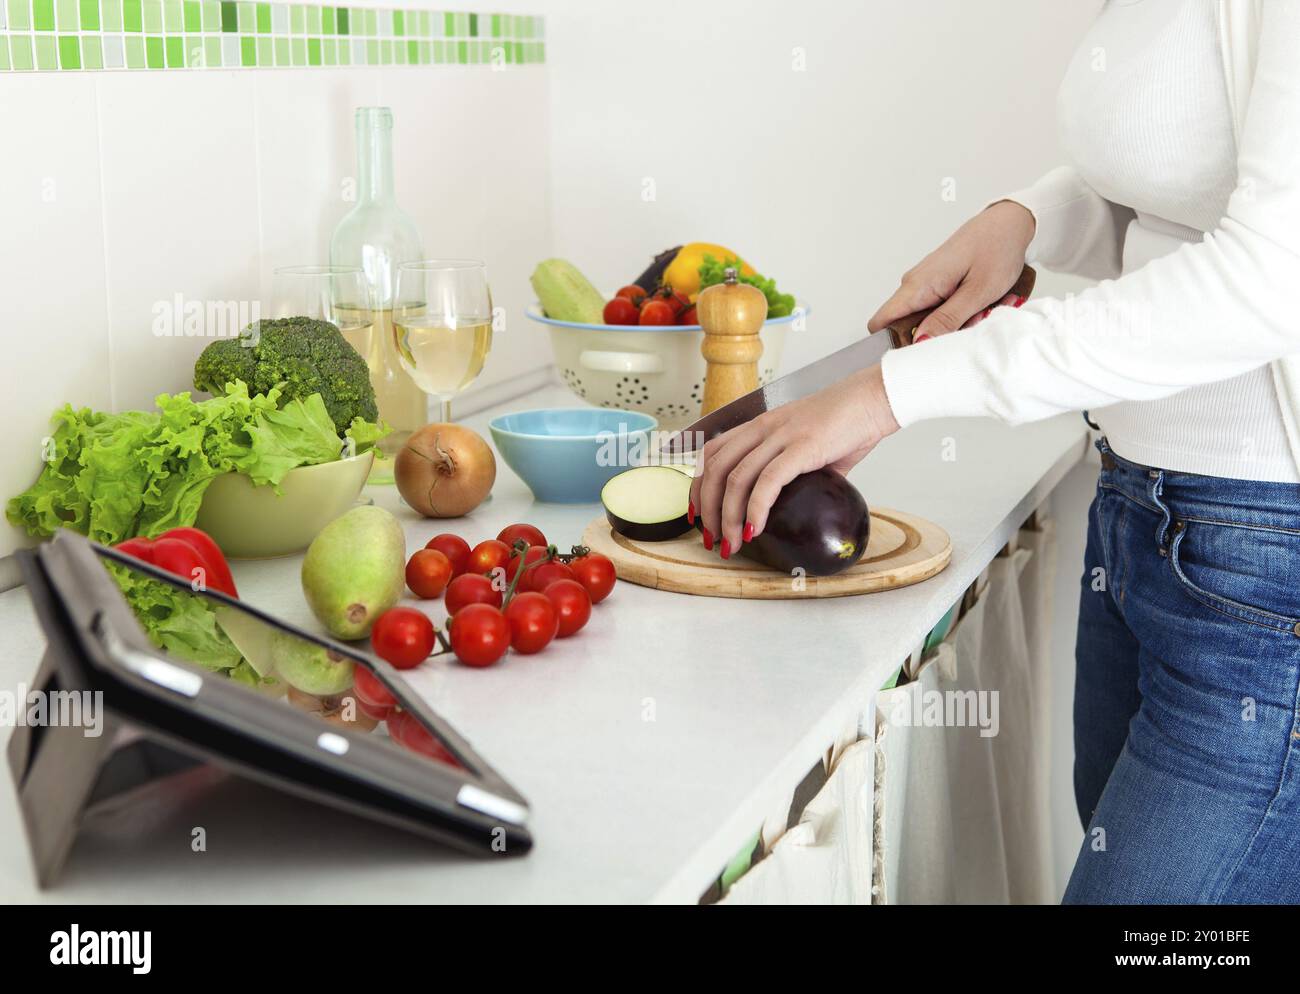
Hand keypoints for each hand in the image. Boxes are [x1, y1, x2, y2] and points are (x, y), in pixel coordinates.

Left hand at [689, 364, 899, 557]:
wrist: (876, 399)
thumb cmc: (848, 422)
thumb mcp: (811, 445)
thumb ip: (799, 472)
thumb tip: (802, 502)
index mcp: (760, 425)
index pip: (712, 453)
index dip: (697, 484)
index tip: (698, 514)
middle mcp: (763, 428)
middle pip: (715, 469)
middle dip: (707, 509)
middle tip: (712, 539)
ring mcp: (780, 436)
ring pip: (736, 478)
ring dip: (728, 517)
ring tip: (732, 544)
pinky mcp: (801, 447)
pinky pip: (768, 481)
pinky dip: (756, 509)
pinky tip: (755, 529)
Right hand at [868, 200, 1034, 339]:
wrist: (1008, 223)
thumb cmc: (996, 248)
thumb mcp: (977, 292)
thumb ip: (947, 320)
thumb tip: (919, 343)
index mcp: (918, 285)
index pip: (880, 323)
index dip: (893, 343)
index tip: (920, 353)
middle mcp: (915, 283)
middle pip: (905, 327)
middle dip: (934, 336)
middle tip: (968, 326)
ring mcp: (925, 283)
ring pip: (924, 320)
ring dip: (950, 325)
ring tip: (979, 312)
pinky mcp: (936, 283)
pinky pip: (936, 310)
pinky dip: (957, 314)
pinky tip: (977, 305)